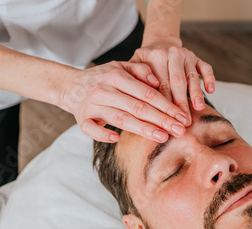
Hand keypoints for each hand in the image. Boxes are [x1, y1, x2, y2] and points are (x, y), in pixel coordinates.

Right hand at [58, 61, 189, 142]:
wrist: (70, 85)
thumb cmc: (102, 78)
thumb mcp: (120, 67)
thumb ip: (140, 70)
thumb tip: (157, 81)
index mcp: (115, 76)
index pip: (146, 93)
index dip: (166, 105)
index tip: (181, 116)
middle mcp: (104, 90)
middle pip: (137, 108)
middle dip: (161, 120)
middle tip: (180, 130)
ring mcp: (91, 105)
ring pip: (120, 119)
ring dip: (143, 129)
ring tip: (163, 137)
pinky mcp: (81, 119)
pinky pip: (91, 129)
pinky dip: (103, 134)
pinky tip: (118, 139)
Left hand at [130, 43, 214, 117]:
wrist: (160, 44)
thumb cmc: (146, 62)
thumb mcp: (134, 64)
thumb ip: (134, 77)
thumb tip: (137, 95)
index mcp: (156, 57)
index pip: (161, 83)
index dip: (165, 103)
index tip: (167, 120)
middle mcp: (172, 54)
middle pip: (177, 81)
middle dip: (182, 102)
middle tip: (184, 121)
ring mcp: (186, 55)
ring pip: (192, 76)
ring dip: (197, 93)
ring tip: (199, 108)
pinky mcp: (197, 58)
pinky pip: (206, 67)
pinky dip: (209, 78)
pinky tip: (210, 90)